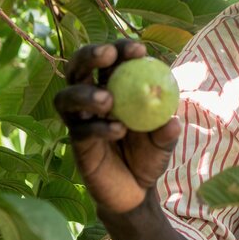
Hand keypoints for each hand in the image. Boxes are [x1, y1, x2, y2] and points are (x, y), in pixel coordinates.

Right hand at [54, 40, 180, 213]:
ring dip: (85, 93)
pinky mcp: (77, 144)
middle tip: (108, 55)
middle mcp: (91, 98)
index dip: (121, 49)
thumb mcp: (164, 141)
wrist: (137, 190)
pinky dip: (99, 127)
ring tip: (108, 100)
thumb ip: (167, 131)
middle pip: (77, 68)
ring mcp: (80, 120)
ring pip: (66, 97)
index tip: (138, 49)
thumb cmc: (150, 154)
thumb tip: (173, 120)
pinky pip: (81, 130)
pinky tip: (119, 130)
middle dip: (89, 55)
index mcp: (114, 86)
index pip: (111, 59)